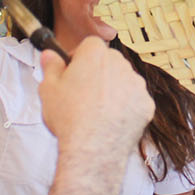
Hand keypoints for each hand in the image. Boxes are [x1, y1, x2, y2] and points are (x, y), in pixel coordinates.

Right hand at [37, 37, 153, 151]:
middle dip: (97, 73)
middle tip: (82, 94)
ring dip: (112, 90)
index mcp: (95, 53)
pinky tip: (110, 121)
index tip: (72, 72)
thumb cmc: (69, 118)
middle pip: (108, 62)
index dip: (79, 58)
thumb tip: (50, 55)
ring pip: (122, 81)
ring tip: (96, 111)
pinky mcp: (146, 104)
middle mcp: (120, 63)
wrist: (93, 148)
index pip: (88, 45)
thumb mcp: (48, 89)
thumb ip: (51, 67)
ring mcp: (136, 84)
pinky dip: (125, 108)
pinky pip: (134, 101)